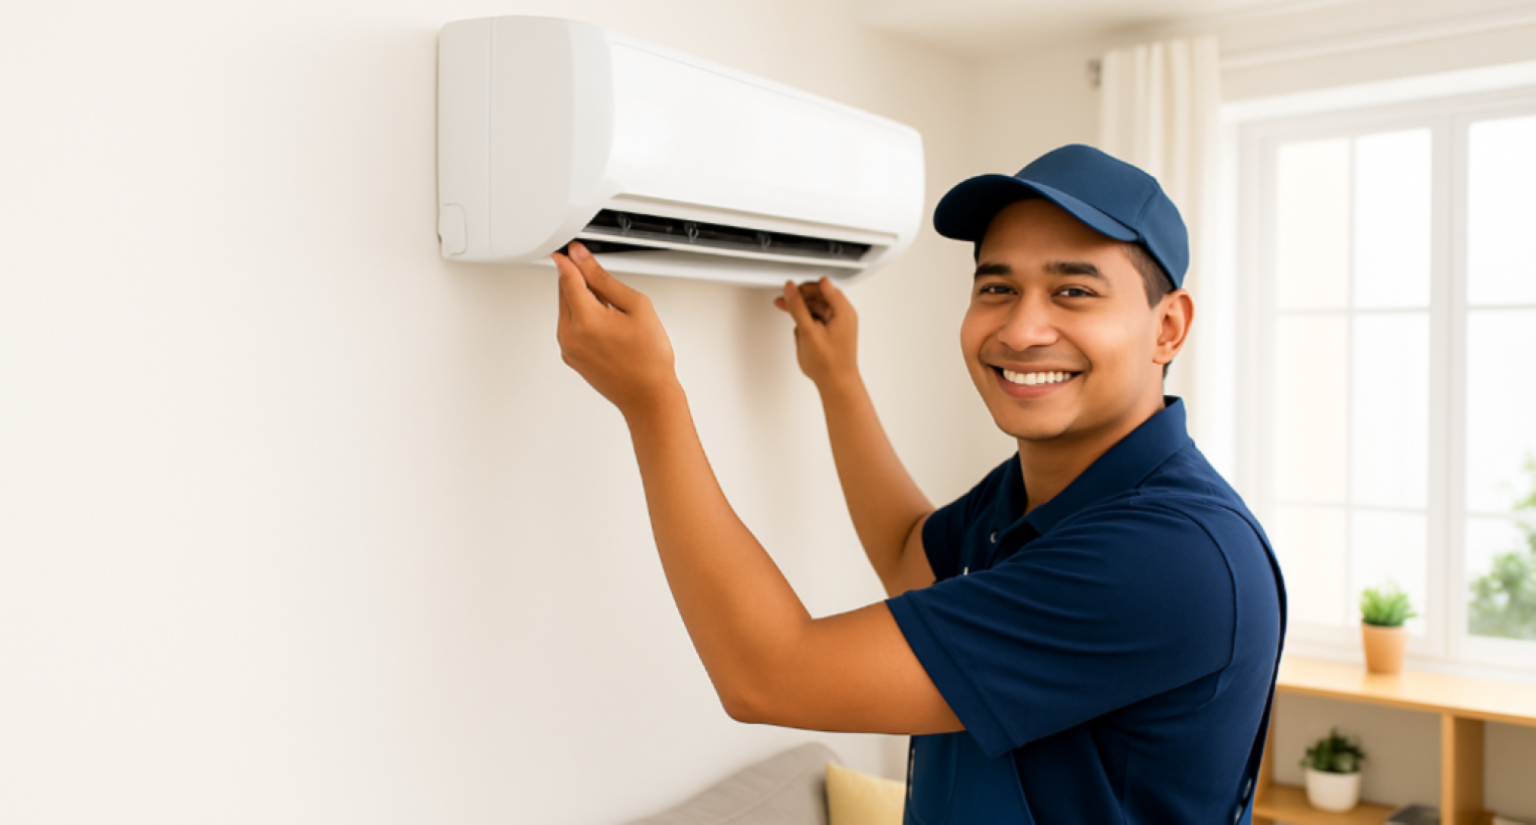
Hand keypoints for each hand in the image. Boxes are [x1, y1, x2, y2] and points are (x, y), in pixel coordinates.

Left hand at [554, 243, 679, 415]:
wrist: (648, 396)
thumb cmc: (649, 358)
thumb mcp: (636, 306)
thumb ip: (604, 279)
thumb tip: (582, 258)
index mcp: (585, 320)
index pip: (567, 278)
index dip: (570, 260)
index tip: (572, 250)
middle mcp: (569, 335)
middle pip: (564, 292)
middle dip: (581, 282)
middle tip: (609, 291)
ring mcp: (567, 348)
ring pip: (567, 309)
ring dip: (583, 301)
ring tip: (614, 315)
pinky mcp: (570, 358)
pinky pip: (570, 328)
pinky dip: (584, 320)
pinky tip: (608, 329)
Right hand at [773, 277, 858, 390]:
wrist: (836, 384)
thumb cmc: (829, 362)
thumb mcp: (808, 330)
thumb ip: (798, 306)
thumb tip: (791, 289)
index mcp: (843, 311)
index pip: (823, 286)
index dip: (805, 286)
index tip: (791, 288)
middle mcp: (843, 316)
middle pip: (819, 297)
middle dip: (800, 298)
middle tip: (785, 300)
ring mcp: (837, 325)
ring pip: (816, 308)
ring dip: (801, 309)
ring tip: (787, 311)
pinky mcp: (831, 335)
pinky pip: (817, 320)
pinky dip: (806, 321)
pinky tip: (797, 326)